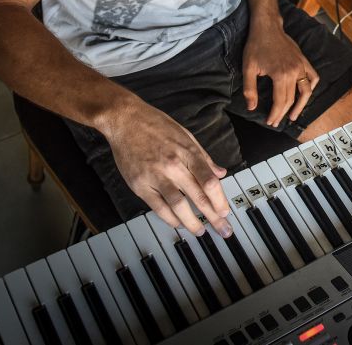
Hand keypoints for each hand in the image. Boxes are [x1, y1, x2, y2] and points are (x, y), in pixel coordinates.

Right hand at [102, 99, 233, 236]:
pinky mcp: (139, 184)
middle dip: (213, 215)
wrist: (126, 120)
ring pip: (178, 205)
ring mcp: (156, 176)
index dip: (219, 199)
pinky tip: (177, 223)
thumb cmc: (156, 125)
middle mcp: (174, 165)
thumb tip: (221, 172)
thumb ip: (203, 157)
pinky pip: (157, 207)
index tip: (225, 210)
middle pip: (198, 195)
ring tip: (200, 231)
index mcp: (188, 152)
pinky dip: (169, 218)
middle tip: (223, 229)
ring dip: (191, 222)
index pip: (209, 180)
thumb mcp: (186, 135)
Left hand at [242, 21, 318, 126]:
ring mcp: (301, 66)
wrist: (267, 27)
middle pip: (292, 99)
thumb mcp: (248, 68)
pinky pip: (313, 76)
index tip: (270, 122)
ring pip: (307, 91)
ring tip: (294, 115)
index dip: (275, 114)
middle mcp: (294, 72)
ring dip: (302, 105)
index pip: (281, 101)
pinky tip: (305, 93)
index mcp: (280, 75)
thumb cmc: (256, 46)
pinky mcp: (304, 60)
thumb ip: (250, 89)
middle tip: (277, 122)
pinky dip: (311, 86)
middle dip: (284, 113)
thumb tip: (252, 107)